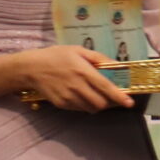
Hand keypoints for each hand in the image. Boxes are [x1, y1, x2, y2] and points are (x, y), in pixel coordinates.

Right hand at [16, 45, 133, 111]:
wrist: (30, 68)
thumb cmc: (56, 56)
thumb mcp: (78, 50)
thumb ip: (99, 58)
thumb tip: (117, 65)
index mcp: (84, 72)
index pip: (106, 88)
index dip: (120, 97)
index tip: (130, 103)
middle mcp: (77, 87)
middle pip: (101, 103)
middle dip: (110, 102)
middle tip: (112, 97)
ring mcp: (68, 97)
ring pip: (91, 108)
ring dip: (98, 105)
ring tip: (97, 95)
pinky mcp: (61, 104)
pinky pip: (79, 109)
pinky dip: (85, 105)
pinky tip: (82, 95)